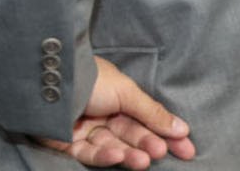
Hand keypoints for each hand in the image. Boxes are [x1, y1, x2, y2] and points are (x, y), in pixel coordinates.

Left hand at [38, 57, 195, 169]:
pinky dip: (106, 156)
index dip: (166, 133)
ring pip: (112, 147)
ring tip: (145, 158)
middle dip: (147, 144)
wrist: (51, 80)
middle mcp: (100, 112)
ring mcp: (83, 128)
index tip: (187, 149)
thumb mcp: (126, 91)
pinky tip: (119, 155)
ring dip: (130, 154)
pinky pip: (90, 153)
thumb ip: (152, 112)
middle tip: (161, 151)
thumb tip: (182, 128)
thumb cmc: (90, 79)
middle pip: (129, 135)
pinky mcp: (67, 143)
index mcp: (114, 96)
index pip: (144, 119)